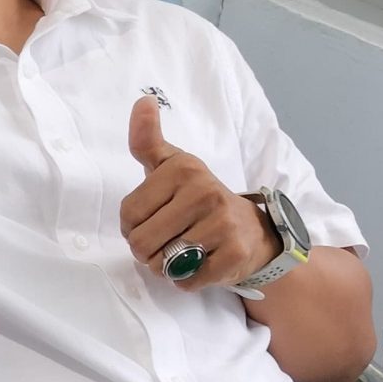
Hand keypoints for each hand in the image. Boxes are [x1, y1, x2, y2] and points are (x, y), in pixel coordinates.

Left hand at [120, 98, 272, 291]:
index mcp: (184, 169)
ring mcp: (222, 224)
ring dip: (166, 266)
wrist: (254, 231)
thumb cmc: (200, 198)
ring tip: (184, 251)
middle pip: (141, 243)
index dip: (132, 227)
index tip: (153, 220)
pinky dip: (187, 280)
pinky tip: (202, 263)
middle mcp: (204, 192)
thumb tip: (142, 100)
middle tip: (168, 240)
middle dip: (147, 250)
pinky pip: (186, 281)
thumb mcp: (174, 166)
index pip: (128, 215)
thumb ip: (149, 140)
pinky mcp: (233, 255)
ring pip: (162, 264)